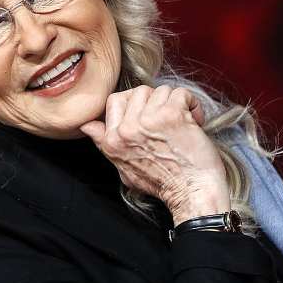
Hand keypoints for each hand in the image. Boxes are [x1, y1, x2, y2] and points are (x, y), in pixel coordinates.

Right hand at [79, 85, 230, 223]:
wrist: (192, 192)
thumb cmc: (164, 183)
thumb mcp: (123, 168)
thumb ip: (104, 144)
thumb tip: (88, 126)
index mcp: (113, 141)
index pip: (114, 101)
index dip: (135, 104)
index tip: (148, 115)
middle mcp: (127, 129)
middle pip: (138, 91)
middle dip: (156, 101)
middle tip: (167, 119)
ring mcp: (149, 120)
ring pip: (160, 90)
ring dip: (175, 103)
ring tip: (182, 121)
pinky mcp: (172, 115)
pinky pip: (180, 92)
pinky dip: (191, 104)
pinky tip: (194, 120)